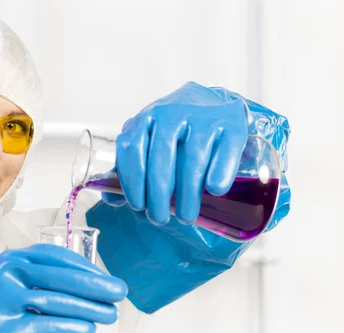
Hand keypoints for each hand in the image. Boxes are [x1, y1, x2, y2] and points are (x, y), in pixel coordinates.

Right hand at [0, 244, 127, 332]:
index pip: (56, 257)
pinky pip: (41, 326)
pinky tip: (87, 329)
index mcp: (11, 258)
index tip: (107, 278)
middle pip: (59, 278)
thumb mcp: (7, 279)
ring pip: (54, 302)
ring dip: (88, 308)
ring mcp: (1, 298)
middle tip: (119, 293)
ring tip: (109, 315)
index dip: (86, 268)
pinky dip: (68, 327)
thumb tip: (85, 286)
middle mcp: (6, 272)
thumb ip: (37, 278)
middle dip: (95, 286)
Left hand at [102, 81, 247, 225]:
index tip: (138, 206)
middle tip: (159, 219)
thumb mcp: (146, 141)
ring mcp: (203, 117)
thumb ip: (128, 168)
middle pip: (161, 160)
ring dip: (188, 194)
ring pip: (192, 160)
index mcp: (146, 119)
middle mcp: (172, 113)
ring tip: (185, 216)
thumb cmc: (173, 131)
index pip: (132, 150)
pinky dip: (219, 173)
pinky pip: (225, 152)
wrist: (213, 103)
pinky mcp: (232, 125)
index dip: (132, 182)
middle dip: (158, 196)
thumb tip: (111, 199)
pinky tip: (214, 190)